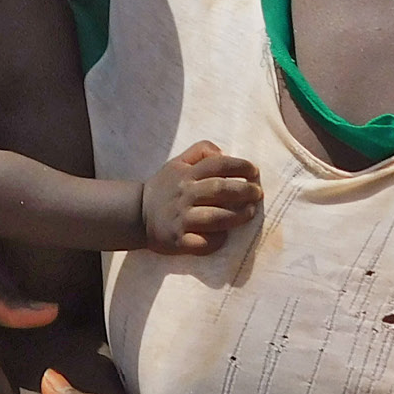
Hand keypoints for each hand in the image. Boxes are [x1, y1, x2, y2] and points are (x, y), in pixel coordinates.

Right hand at [140, 141, 262, 254]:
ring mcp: (181, 219)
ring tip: (250, 212)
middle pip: (219, 190)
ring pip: (215, 218)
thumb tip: (223, 152)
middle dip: (244, 191)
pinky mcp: (178, 240)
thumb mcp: (177, 162)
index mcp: (186, 175)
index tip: (254, 171)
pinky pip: (203, 243)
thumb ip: (200, 151)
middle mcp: (184, 195)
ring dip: (237, 216)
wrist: (136, 214)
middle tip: (257, 193)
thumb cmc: (164, 187)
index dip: (240, 166)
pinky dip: (216, 240)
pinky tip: (225, 236)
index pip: (218, 165)